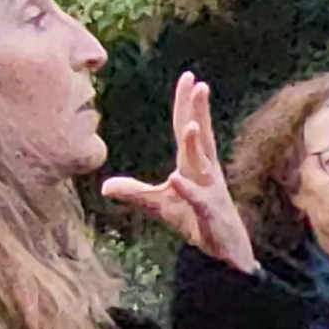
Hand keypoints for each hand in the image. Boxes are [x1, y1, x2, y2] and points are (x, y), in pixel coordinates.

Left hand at [99, 73, 257, 272]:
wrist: (223, 251)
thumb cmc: (195, 220)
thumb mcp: (160, 205)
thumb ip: (135, 192)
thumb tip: (106, 186)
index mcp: (194, 165)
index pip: (188, 129)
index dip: (187, 104)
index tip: (189, 77)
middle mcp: (206, 172)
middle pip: (201, 136)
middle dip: (199, 111)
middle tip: (199, 85)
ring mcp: (210, 192)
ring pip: (203, 164)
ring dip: (197, 146)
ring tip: (191, 126)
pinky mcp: (210, 214)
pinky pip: (198, 199)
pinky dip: (188, 189)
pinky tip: (176, 179)